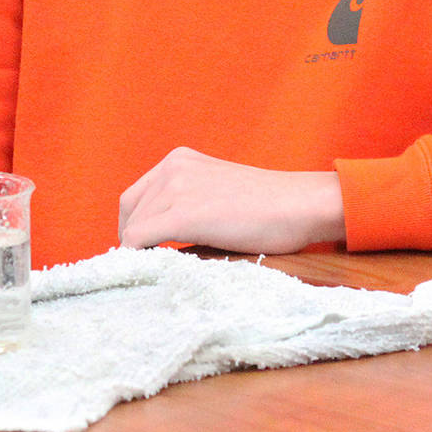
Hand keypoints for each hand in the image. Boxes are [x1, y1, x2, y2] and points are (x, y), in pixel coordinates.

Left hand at [117, 149, 345, 256]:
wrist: (301, 205)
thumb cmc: (270, 207)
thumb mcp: (217, 191)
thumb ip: (187, 203)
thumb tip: (158, 238)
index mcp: (179, 160)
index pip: (136, 197)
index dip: (134, 226)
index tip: (145, 250)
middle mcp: (172, 168)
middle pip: (130, 211)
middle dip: (133, 240)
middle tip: (147, 265)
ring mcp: (176, 188)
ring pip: (133, 228)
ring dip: (139, 252)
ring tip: (155, 271)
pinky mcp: (183, 214)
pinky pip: (140, 239)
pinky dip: (139, 257)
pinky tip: (154, 270)